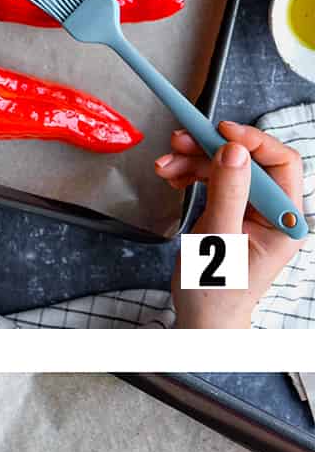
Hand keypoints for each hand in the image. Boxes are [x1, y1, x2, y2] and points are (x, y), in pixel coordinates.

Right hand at [156, 121, 304, 328]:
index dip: (253, 142)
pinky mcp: (231, 212)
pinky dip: (192, 174)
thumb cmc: (215, 293)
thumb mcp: (219, 241)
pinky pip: (215, 181)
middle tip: (180, 141)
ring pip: (227, 167)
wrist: (201, 320)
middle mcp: (273, 212)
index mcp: (285, 221)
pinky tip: (173, 175)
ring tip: (166, 164)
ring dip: (195, 161)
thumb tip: (234, 152)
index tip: (222, 131)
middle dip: (212, 149)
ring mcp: (252, 211)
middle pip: (249, 161)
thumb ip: (228, 194)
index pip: (281, 164)